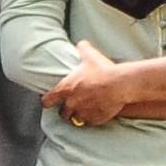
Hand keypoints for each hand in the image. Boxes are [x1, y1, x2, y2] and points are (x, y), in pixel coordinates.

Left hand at [45, 49, 160, 125]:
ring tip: (86, 109)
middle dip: (67, 110)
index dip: (47, 101)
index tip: (49, 101)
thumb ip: (82, 48)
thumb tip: (81, 43)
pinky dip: (93, 118)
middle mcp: (71, 103)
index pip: (47, 101)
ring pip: (76, 120)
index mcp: (65, 89)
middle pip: (63, 113)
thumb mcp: (90, 55)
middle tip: (74, 104)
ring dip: (79, 115)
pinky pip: (90, 122)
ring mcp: (83, 113)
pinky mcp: (95, 120)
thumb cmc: (103, 70)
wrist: (119, 84)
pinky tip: (98, 111)